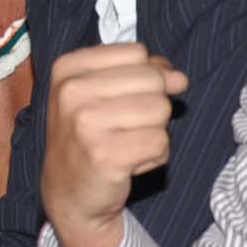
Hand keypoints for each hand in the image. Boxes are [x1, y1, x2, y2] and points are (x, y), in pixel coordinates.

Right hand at [41, 44, 188, 246]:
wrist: (69, 193)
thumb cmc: (90, 136)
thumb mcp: (103, 93)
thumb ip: (143, 72)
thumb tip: (179, 78)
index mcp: (67, 68)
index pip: (138, 53)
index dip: (144, 77)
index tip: (117, 101)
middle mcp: (71, 92)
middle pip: (153, 80)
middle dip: (151, 106)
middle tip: (121, 127)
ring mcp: (84, 124)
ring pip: (161, 110)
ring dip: (154, 132)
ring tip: (125, 145)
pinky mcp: (104, 156)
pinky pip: (161, 143)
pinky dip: (154, 156)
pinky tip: (129, 163)